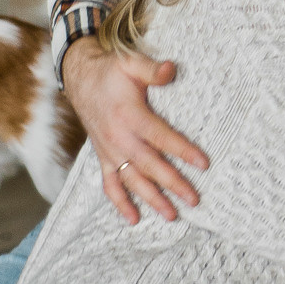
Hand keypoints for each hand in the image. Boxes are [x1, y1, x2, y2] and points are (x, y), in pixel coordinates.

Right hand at [62, 35, 208, 224]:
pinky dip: (120, 203)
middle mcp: (118, 138)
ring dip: (151, 199)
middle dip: (173, 183)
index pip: (160, 137)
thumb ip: (152, 70)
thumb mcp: (131, 64)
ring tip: (171, 215)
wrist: (80, 78)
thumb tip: (171, 69)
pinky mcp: (104, 157)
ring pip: (132, 180)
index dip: (182, 150)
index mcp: (129, 116)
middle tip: (194, 200)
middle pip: (149, 165)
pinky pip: (110, 185)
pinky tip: (134, 219)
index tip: (203, 163)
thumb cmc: (111, 72)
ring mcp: (110, 151)